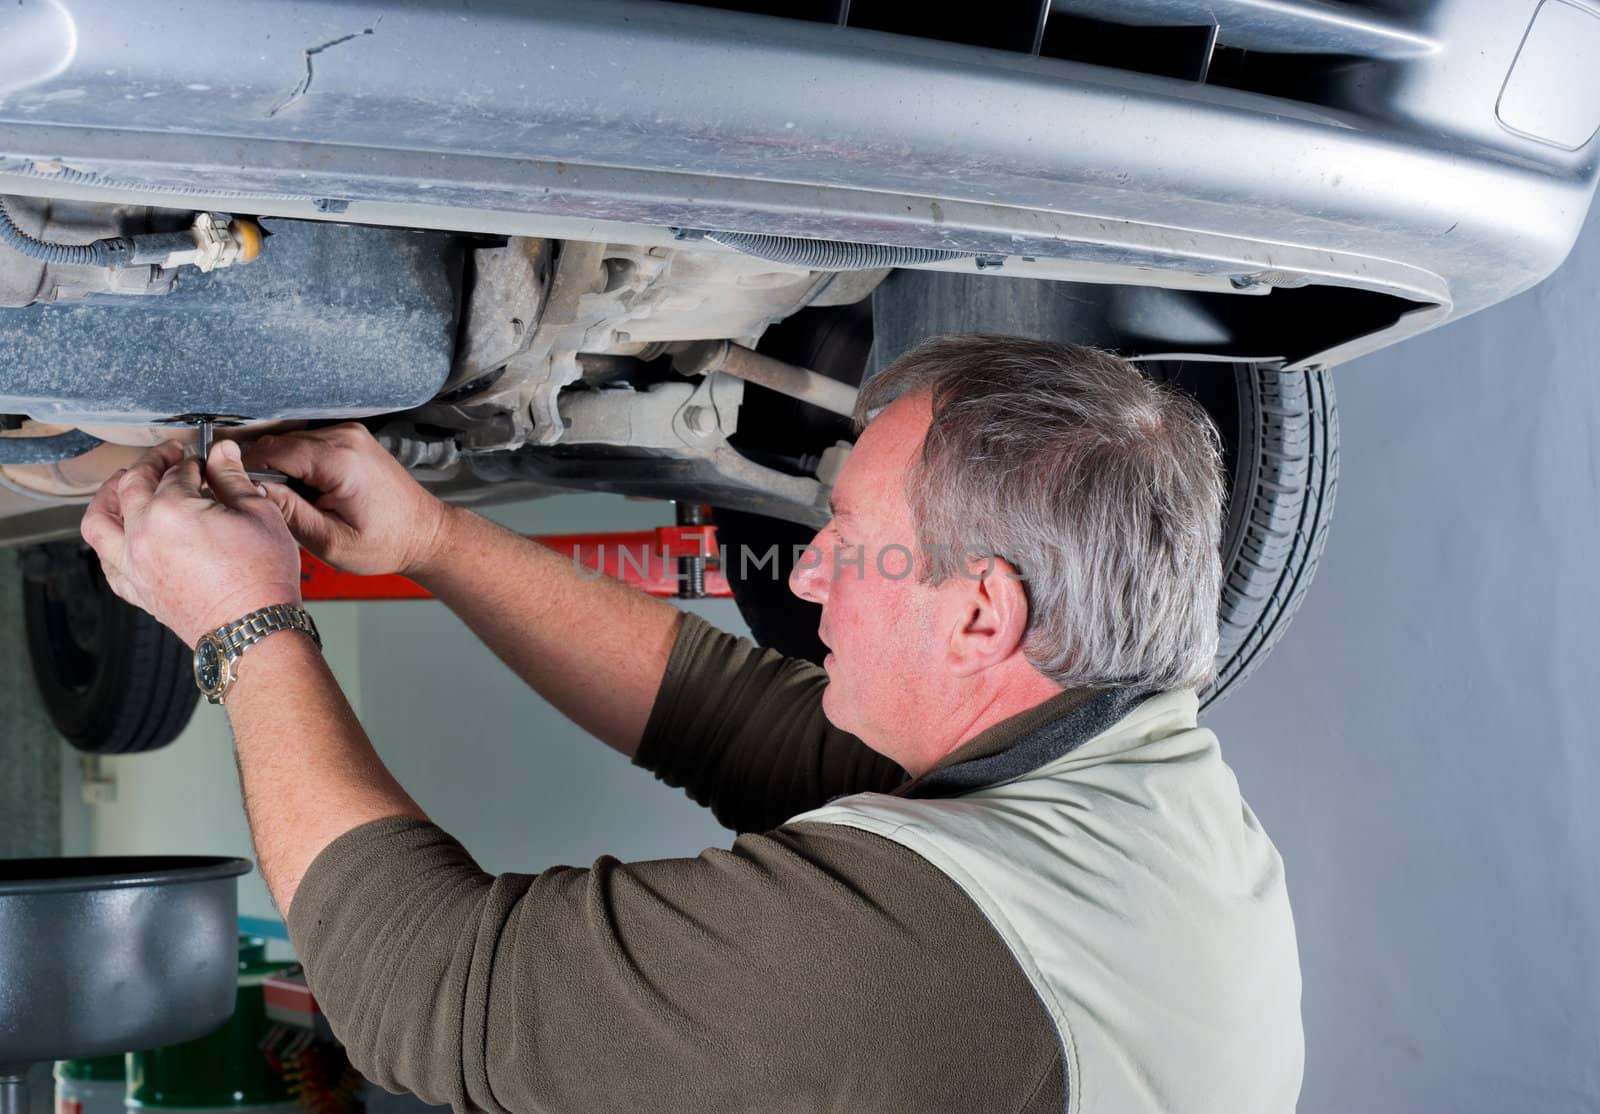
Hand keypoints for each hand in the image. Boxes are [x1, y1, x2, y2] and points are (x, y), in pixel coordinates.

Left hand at [80, 440, 304, 647]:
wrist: (253, 628)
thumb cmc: (260, 579)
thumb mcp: (259, 514)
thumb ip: (233, 478)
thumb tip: (224, 455)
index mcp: (171, 509)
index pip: (177, 471)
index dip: (194, 462)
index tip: (207, 462)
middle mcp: (142, 534)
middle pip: (132, 485)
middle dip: (151, 464)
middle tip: (168, 457)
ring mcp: (133, 564)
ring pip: (99, 521)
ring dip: (108, 496)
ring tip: (122, 485)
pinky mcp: (137, 590)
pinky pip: (106, 562)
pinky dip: (107, 542)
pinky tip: (120, 536)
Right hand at [242, 423, 449, 576]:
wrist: (424, 533)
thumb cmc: (387, 543)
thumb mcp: (331, 542)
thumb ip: (290, 514)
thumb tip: (251, 490)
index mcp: (341, 460)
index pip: (273, 450)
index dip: (251, 472)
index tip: (244, 494)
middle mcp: (346, 437)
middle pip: (279, 443)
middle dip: (267, 472)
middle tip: (273, 505)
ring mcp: (350, 433)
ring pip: (291, 441)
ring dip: (284, 468)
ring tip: (299, 501)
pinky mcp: (351, 437)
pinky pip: (308, 443)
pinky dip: (300, 464)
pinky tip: (312, 490)